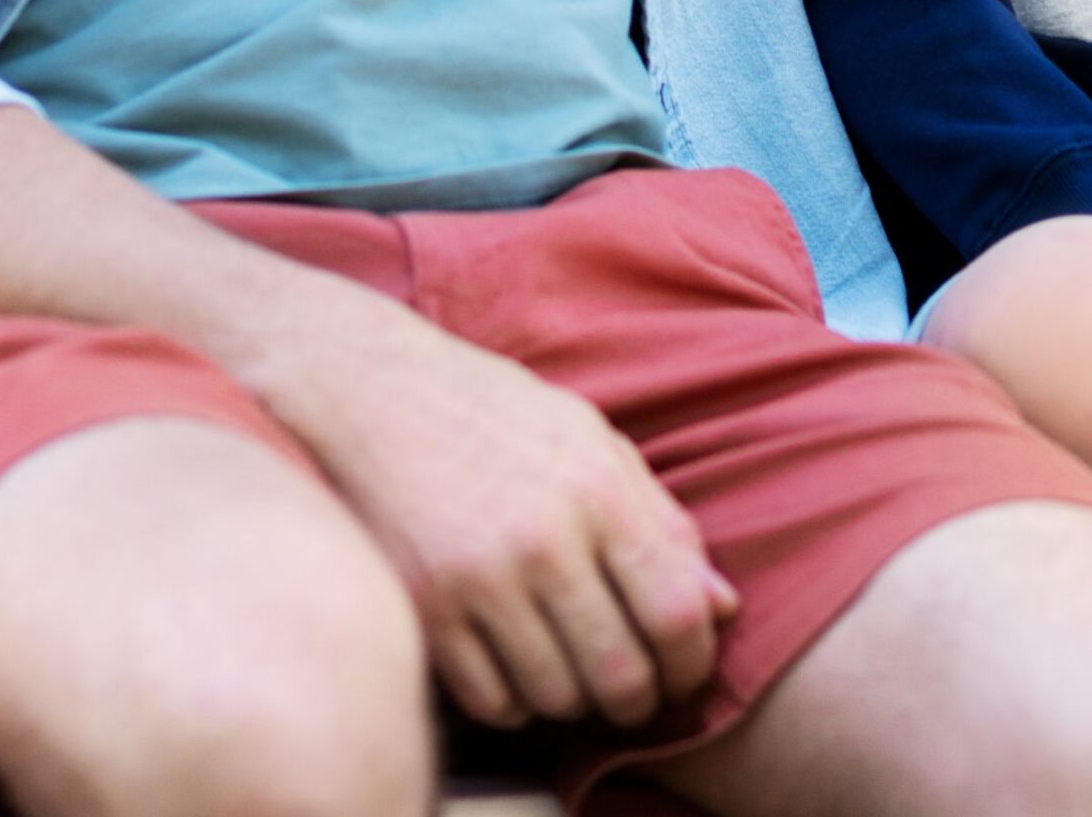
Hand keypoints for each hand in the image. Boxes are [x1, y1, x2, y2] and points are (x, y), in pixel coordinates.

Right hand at [254, 273, 737, 732]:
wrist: (368, 389)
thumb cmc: (489, 408)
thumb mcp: (588, 437)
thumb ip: (660, 520)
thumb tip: (724, 607)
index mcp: (597, 487)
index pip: (677, 612)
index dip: (692, 661)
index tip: (684, 670)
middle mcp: (543, 538)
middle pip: (621, 673)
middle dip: (638, 697)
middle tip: (631, 687)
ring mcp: (479, 579)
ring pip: (557, 697)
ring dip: (573, 697)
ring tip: (566, 661)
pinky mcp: (425, 610)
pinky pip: (493, 702)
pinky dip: (514, 699)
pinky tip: (513, 660)